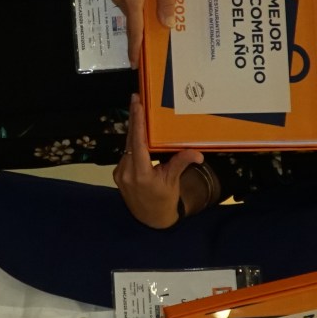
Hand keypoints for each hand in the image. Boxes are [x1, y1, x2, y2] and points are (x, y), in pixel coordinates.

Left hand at [113, 94, 204, 228]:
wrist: (150, 219)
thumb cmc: (164, 199)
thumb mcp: (173, 181)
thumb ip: (181, 163)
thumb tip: (198, 153)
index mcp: (141, 174)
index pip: (138, 144)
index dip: (137, 124)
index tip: (137, 106)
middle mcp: (127, 172)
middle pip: (130, 140)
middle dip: (133, 119)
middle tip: (135, 98)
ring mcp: (120, 173)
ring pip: (127, 146)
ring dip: (134, 130)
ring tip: (138, 110)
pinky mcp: (118, 174)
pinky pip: (126, 154)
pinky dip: (133, 143)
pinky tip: (139, 132)